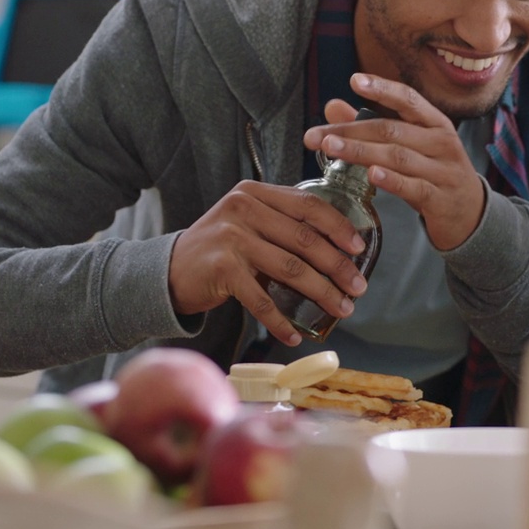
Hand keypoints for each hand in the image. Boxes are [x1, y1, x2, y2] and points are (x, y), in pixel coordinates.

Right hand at [168, 180, 369, 344]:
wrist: (168, 270)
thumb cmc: (220, 248)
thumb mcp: (248, 221)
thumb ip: (283, 223)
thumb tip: (339, 248)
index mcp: (256, 193)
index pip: (308, 204)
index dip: (338, 226)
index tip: (359, 247)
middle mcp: (243, 209)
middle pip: (305, 239)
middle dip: (338, 266)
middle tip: (358, 287)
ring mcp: (231, 238)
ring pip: (290, 269)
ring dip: (321, 293)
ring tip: (341, 309)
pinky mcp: (221, 269)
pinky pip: (261, 300)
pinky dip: (280, 321)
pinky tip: (294, 335)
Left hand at [304, 73, 486, 250]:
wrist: (470, 215)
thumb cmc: (434, 174)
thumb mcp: (410, 147)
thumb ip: (371, 126)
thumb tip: (332, 105)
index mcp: (435, 124)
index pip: (408, 99)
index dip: (382, 88)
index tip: (355, 80)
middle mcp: (442, 142)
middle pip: (392, 131)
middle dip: (351, 131)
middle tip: (317, 135)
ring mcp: (443, 171)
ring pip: (398, 157)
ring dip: (361, 153)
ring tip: (331, 150)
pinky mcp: (441, 198)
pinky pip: (413, 187)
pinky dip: (392, 180)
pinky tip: (371, 175)